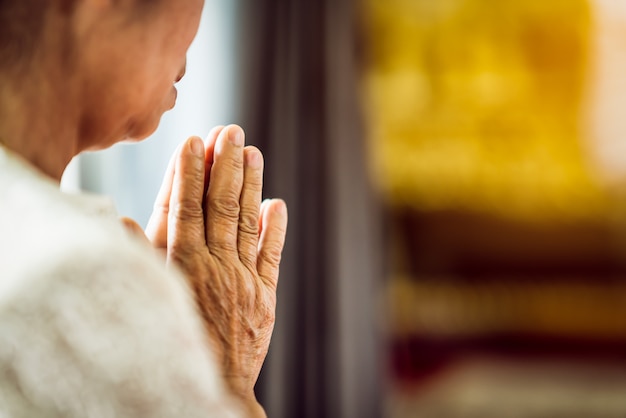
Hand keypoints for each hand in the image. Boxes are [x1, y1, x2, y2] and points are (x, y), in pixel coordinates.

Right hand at [145, 125, 287, 414]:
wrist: (210, 389)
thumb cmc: (169, 345)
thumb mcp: (145, 303)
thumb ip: (137, 261)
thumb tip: (122, 219)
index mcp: (182, 265)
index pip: (186, 206)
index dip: (191, 172)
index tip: (195, 141)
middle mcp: (216, 265)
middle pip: (220, 205)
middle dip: (225, 164)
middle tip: (231, 130)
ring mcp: (244, 279)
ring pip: (247, 222)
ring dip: (250, 185)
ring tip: (253, 152)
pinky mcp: (265, 296)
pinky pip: (272, 255)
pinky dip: (275, 228)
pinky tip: (276, 203)